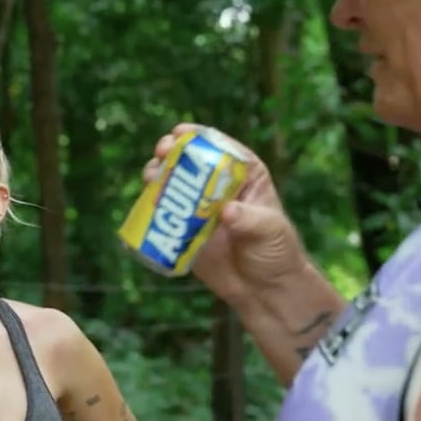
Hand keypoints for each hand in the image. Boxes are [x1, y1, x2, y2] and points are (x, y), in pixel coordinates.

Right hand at [145, 124, 306, 303]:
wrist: (263, 289)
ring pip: (172, 184)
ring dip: (157, 175)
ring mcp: (199, 208)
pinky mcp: (185, 230)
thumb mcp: (269, 230)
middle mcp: (218, 186)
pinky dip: (151, 208)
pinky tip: (143, 204)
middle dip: (172, 152)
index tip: (180, 132)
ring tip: (150, 175)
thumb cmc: (276, 252)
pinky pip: (164, 215)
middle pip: (190, 161)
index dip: (199, 136)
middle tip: (162, 152)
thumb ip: (249, 219)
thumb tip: (226, 210)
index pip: (221, 147)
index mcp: (244, 175)